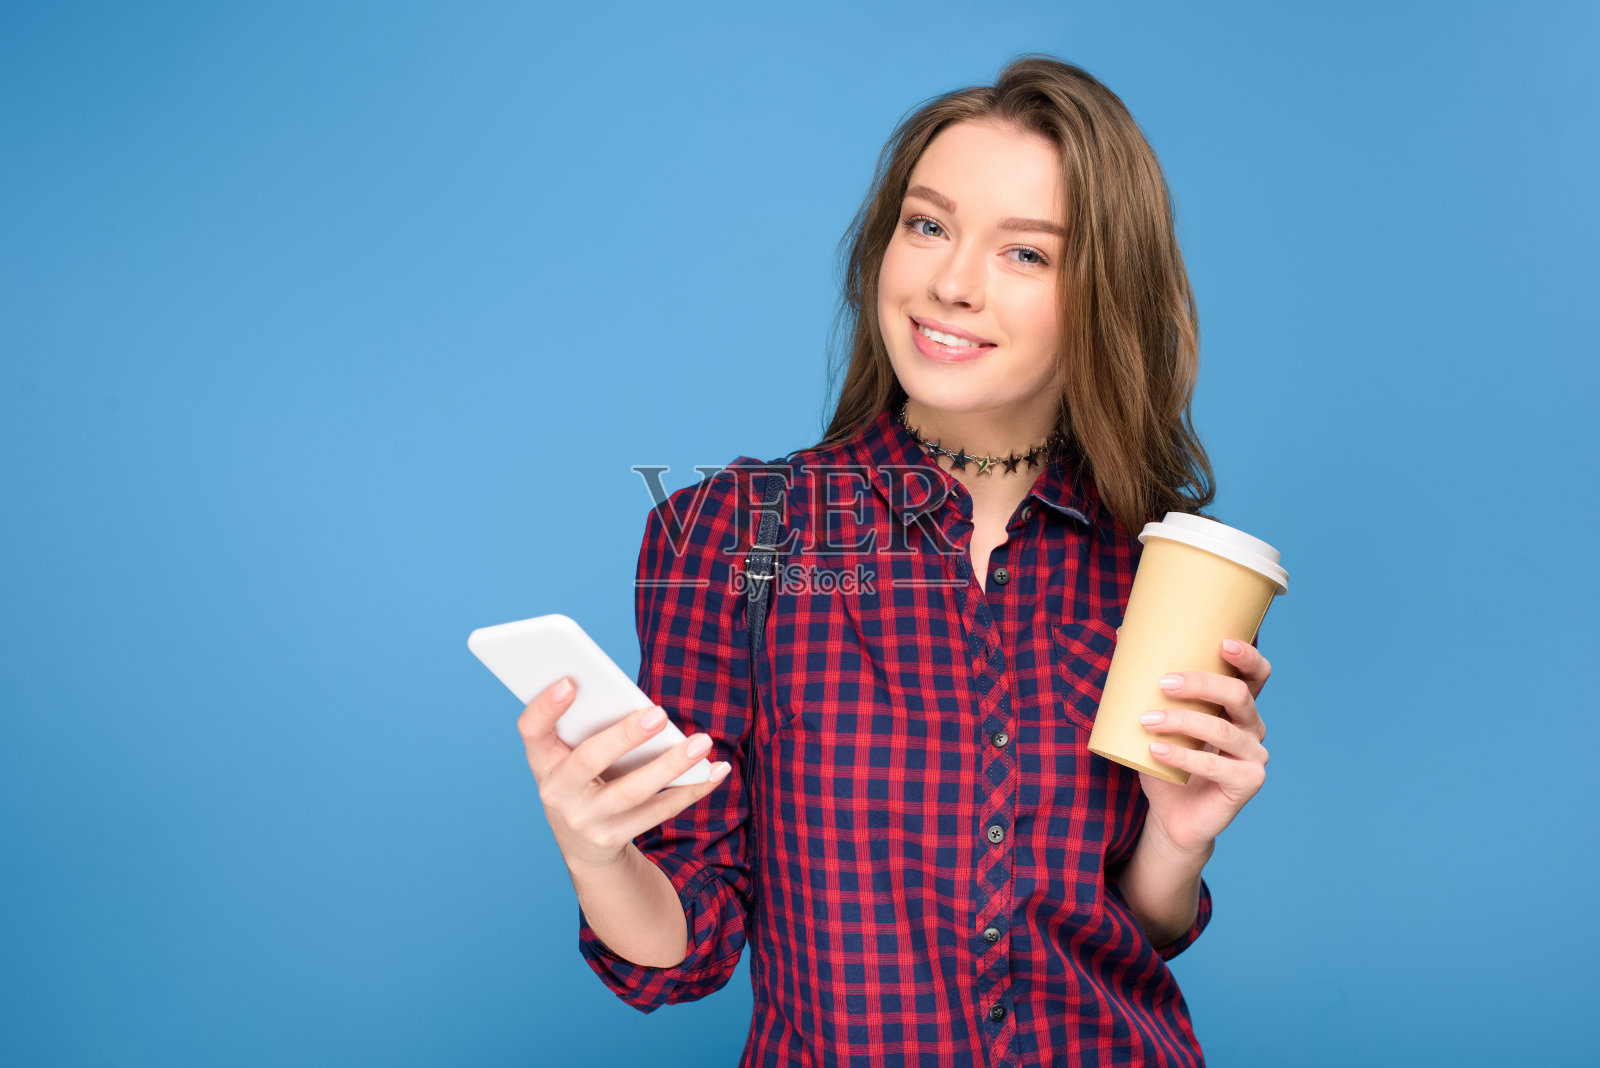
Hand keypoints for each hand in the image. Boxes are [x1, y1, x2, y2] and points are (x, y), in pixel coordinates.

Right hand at [517, 676, 731, 873]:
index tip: (569, 681)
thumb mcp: (572, 755)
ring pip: (632, 792)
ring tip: (701, 742)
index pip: (531, 730)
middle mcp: (556, 792)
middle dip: (625, 736)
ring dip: (670, 766)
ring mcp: (584, 819)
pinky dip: (691, 789)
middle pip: (588, 761)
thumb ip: (591, 728)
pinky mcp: (613, 838)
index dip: (545, 707)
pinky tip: (715, 770)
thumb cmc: (583, 779)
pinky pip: (658, 812)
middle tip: (659, 713)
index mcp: (542, 760)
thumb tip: (641, 704)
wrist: (582, 844)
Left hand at [1134, 638, 1271, 856]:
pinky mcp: (1247, 783)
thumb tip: (1119, 634)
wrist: (1170, 814)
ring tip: (1146, 720)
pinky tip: (1156, 751)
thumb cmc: (1163, 761)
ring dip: (1181, 722)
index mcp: (1237, 707)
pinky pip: (1214, 766)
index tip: (1222, 642)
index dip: (1247, 656)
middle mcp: (1251, 728)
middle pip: (1238, 695)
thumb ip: (1146, 684)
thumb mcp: (1154, 717)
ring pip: (1223, 731)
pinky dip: (1182, 757)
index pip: (1256, 675)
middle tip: (1164, 683)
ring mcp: (1253, 757)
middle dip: (1201, 684)